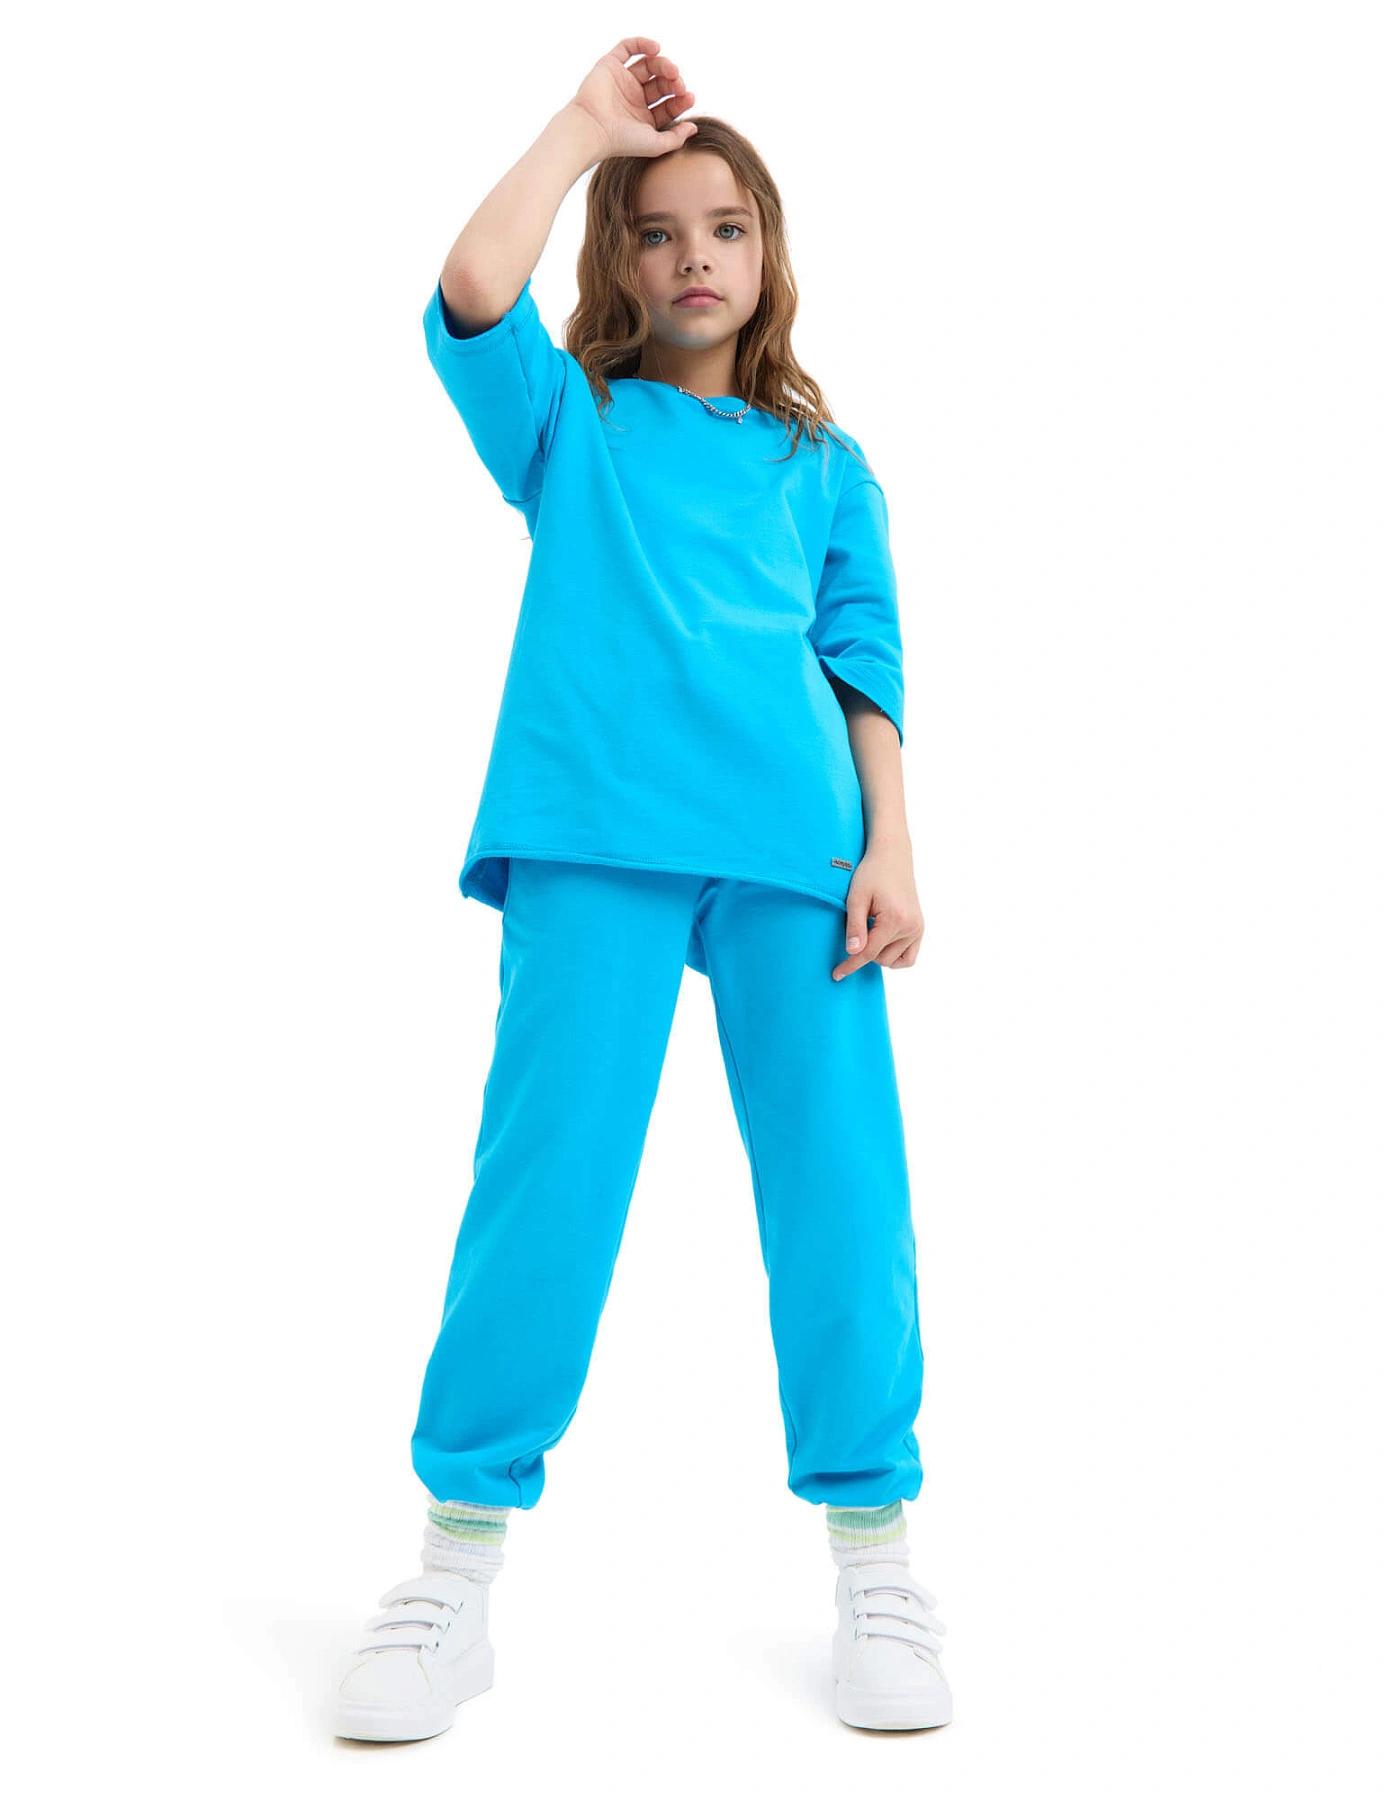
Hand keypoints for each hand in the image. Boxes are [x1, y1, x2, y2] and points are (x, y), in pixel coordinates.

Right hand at [569, 38, 697, 161]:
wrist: (592, 129)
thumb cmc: (621, 141)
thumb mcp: (655, 145)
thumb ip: (676, 139)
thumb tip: (693, 127)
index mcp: (644, 117)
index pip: (668, 103)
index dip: (681, 99)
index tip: (689, 96)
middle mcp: (633, 98)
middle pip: (661, 83)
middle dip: (673, 81)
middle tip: (679, 83)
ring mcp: (622, 81)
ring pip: (648, 65)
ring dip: (663, 64)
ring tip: (671, 69)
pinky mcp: (610, 66)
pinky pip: (628, 48)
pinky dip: (642, 43)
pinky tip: (656, 48)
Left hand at [831, 840, 924, 979]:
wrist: (892, 857)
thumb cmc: (871, 873)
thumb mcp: (855, 897)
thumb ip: (854, 926)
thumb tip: (853, 952)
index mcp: (895, 919)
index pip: (869, 953)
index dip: (850, 964)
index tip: (836, 975)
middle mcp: (911, 927)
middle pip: (880, 958)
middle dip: (865, 951)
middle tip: (858, 927)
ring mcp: (918, 928)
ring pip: (893, 960)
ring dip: (878, 953)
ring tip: (870, 929)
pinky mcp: (920, 928)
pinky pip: (908, 957)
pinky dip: (894, 956)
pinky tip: (882, 942)